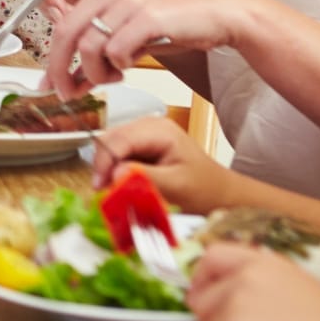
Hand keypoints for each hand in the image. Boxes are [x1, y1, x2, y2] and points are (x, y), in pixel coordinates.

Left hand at [42, 0, 263, 98]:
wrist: (223, 9)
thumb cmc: (179, 20)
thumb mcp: (132, 31)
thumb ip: (102, 51)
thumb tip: (71, 81)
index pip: (63, 25)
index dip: (54, 60)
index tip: (53, 83)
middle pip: (66, 35)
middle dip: (61, 72)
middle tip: (67, 94)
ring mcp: (129, 0)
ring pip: (88, 46)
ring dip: (96, 74)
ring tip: (113, 78)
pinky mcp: (148, 16)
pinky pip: (116, 50)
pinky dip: (119, 66)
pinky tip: (131, 66)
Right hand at [86, 114, 243, 214]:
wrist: (221, 194)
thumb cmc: (204, 190)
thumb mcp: (176, 186)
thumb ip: (145, 178)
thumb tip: (114, 174)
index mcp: (159, 130)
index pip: (119, 139)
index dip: (104, 161)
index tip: (98, 186)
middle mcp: (149, 126)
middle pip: (111, 139)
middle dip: (104, 165)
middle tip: (102, 191)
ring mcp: (145, 135)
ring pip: (112, 146)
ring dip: (108, 168)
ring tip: (111, 190)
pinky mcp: (143, 146)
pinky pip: (120, 154)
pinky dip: (115, 170)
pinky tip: (121, 185)